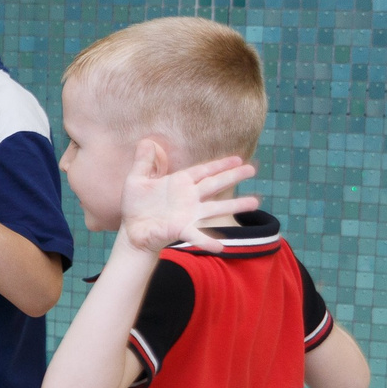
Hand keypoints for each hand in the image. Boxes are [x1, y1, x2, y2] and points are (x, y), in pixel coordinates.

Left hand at [119, 143, 258, 253]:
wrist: (132, 230)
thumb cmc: (136, 205)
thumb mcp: (136, 180)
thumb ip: (143, 162)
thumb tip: (145, 141)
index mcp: (180, 183)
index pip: (204, 171)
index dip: (220, 165)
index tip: (238, 159)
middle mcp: (189, 197)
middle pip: (215, 184)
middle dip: (233, 177)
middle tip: (252, 169)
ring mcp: (188, 214)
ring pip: (215, 208)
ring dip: (235, 205)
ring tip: (255, 203)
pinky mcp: (181, 229)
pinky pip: (197, 235)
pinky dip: (208, 241)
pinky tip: (220, 246)